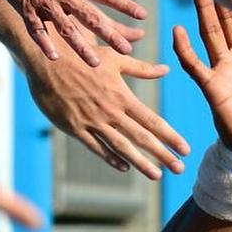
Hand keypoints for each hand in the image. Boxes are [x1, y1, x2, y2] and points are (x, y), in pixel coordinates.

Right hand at [0, 0, 146, 66]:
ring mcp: (45, 1)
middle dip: (111, 34)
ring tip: (96, 63)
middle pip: (92, 17)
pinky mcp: (25, 6)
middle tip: (128, 49)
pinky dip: (43, 42)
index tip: (144, 16)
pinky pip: (35, 28)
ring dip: (82, 46)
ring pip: (66, 28)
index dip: (125, 5)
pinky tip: (53, 56)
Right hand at [25, 28, 188, 179]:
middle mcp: (110, 112)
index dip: (170, 136)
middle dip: (163, 155)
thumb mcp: (114, 59)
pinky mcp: (74, 128)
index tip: (186, 149)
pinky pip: (95, 147)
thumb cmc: (83, 56)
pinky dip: (111, 158)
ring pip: (121, 147)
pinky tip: (125, 167)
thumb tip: (167, 69)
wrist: (46, 61)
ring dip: (141, 163)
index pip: (152, 121)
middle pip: (142, 138)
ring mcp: (92, 122)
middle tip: (181, 169)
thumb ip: (141, 68)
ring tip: (157, 175)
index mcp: (122, 96)